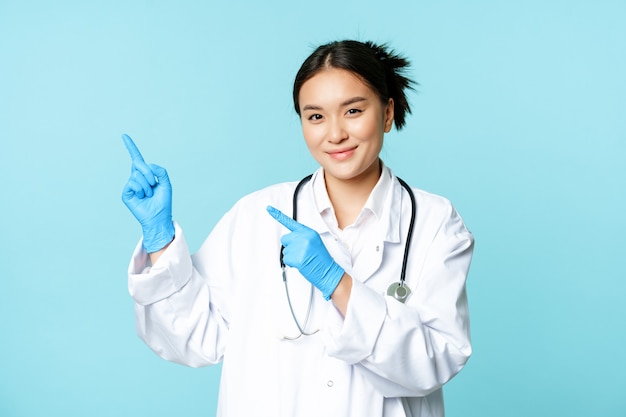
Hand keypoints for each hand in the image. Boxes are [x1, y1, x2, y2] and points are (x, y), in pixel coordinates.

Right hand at [121, 134, 174, 252]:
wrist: (159, 217)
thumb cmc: (163, 202)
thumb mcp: (166, 183)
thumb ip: (161, 171)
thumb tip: (148, 165)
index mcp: (146, 174)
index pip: (137, 158)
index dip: (131, 147)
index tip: (124, 136)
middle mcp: (136, 178)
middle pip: (139, 164)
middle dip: (149, 173)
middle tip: (153, 184)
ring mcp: (131, 185)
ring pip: (137, 174)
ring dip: (147, 185)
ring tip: (149, 194)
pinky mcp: (126, 193)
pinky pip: (132, 183)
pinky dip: (141, 189)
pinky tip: (143, 197)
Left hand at [267, 206, 343, 299]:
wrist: (328, 271)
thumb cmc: (321, 259)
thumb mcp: (314, 242)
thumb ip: (302, 237)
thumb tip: (291, 239)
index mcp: (308, 232)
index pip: (290, 222)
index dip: (277, 215)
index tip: (269, 209)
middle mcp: (304, 237)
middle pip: (285, 239)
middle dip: (290, 246)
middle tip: (301, 252)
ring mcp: (299, 247)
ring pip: (285, 250)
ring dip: (292, 256)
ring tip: (304, 258)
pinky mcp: (296, 257)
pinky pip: (286, 259)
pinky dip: (291, 263)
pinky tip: (301, 263)